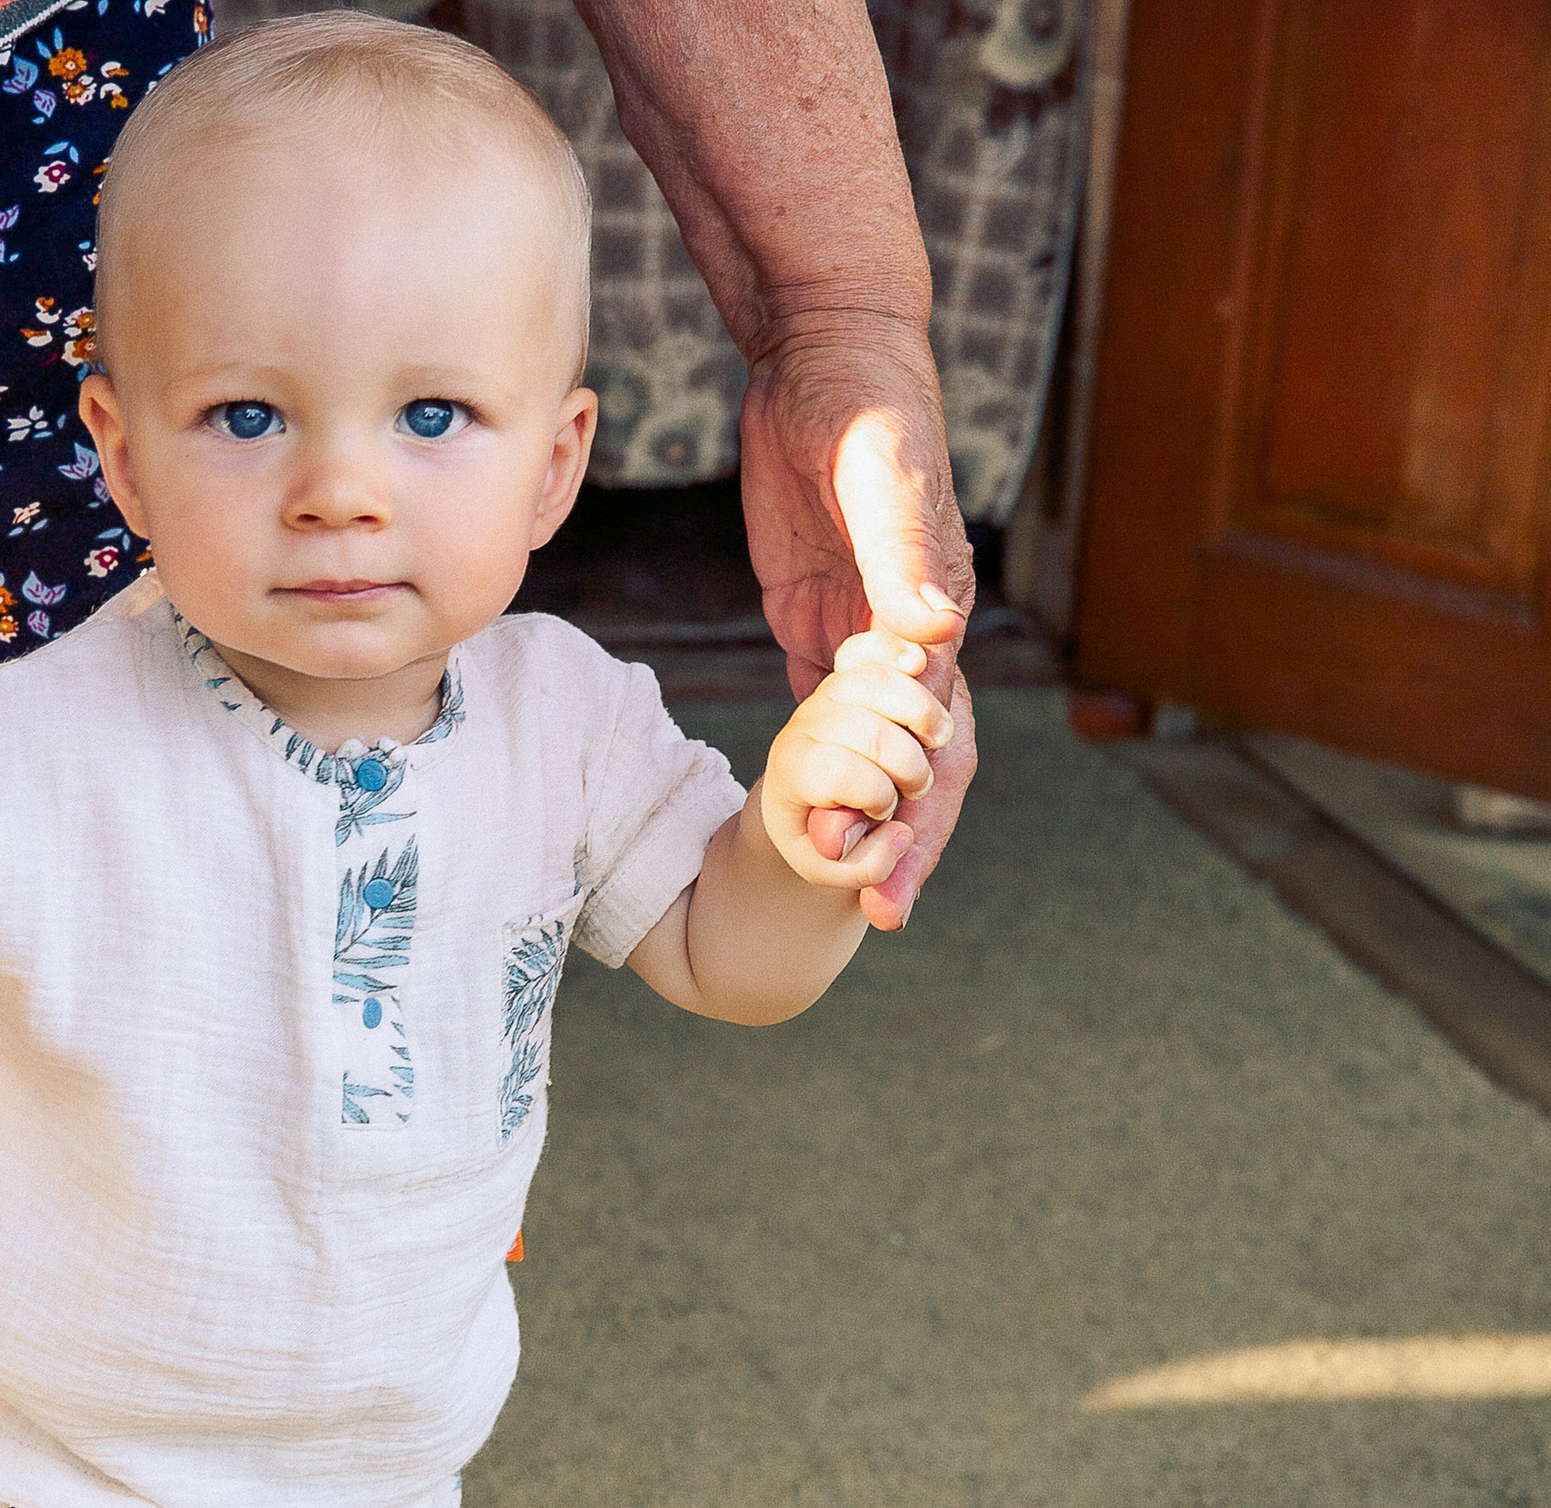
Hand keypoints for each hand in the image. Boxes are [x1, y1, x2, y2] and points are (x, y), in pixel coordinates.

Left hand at [740, 321, 978, 927]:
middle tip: (872, 913)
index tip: (888, 880)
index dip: (920, 815)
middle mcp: (914, 638)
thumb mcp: (879, 469)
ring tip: (845, 892)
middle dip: (902, 840)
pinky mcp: (822, 623)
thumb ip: (899, 550)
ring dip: (865, 821)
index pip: (940, 738)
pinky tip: (807, 827)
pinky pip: (828, 717)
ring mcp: (867, 636)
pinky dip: (825, 774)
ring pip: (876, 753)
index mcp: (938, 611)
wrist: (829, 356)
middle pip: (920, 765)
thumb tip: (929, 632)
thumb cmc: (864, 404)